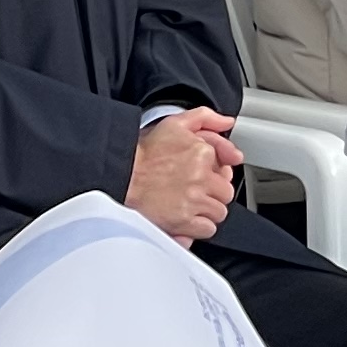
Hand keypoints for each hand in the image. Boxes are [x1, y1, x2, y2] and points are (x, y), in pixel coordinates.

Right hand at [128, 108, 244, 243]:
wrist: (118, 176)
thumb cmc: (142, 153)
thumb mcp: (174, 124)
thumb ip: (204, 117)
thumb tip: (227, 123)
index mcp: (202, 153)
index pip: (228, 168)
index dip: (217, 174)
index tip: (207, 177)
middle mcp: (201, 178)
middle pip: (226, 193)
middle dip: (213, 193)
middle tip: (195, 192)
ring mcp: (193, 201)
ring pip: (218, 212)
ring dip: (207, 211)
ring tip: (188, 205)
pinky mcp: (183, 221)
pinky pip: (207, 229)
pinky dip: (198, 227)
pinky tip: (186, 219)